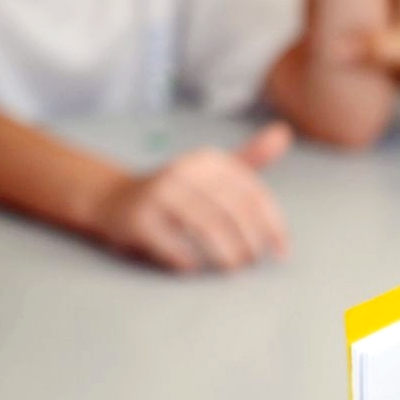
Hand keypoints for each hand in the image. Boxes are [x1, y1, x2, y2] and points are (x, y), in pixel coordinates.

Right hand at [91, 123, 291, 272]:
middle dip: (250, 243)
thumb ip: (251, 157)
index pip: (253, 195)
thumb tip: (284, 131)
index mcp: (208, 161)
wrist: (115, 200)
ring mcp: (159, 194)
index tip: (282, 251)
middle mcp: (184, 171)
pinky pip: (176, 247)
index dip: (273, 226)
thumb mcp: (214, 171)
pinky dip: (191, 262)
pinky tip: (196, 268)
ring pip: (209, 228)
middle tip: (253, 262)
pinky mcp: (139, 219)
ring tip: (233, 268)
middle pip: (234, 212)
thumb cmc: (179, 192)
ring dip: (228, 255)